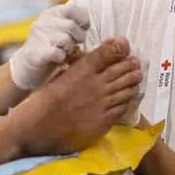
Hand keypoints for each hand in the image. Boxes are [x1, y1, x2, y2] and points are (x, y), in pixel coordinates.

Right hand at [9, 2, 89, 89]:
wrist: (25, 66)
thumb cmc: (49, 46)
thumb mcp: (59, 29)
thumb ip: (72, 22)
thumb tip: (88, 23)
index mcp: (50, 14)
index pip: (71, 9)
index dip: (82, 19)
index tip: (84, 28)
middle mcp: (42, 23)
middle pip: (70, 26)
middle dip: (79, 37)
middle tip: (76, 44)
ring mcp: (38, 38)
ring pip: (65, 40)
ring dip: (70, 48)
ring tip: (66, 52)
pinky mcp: (37, 54)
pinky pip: (57, 53)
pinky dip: (62, 58)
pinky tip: (59, 59)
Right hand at [9, 38, 142, 156]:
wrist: (37, 130)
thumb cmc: (41, 102)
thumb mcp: (55, 77)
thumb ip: (74, 68)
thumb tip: (84, 59)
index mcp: (82, 70)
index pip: (107, 53)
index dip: (119, 47)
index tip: (125, 45)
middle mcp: (95, 85)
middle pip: (121, 70)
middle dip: (131, 65)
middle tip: (136, 63)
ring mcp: (102, 104)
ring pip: (126, 88)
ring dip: (133, 81)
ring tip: (137, 76)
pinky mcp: (104, 121)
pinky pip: (122, 107)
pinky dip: (128, 99)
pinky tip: (130, 95)